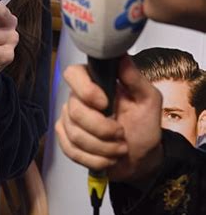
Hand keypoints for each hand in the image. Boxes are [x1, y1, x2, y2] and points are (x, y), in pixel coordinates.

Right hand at [55, 56, 163, 182]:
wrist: (141, 157)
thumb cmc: (144, 125)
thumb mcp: (148, 100)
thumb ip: (135, 78)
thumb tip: (121, 56)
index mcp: (94, 82)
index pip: (73, 74)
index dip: (85, 90)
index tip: (105, 103)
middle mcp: (77, 98)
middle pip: (74, 111)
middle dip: (102, 129)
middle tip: (121, 134)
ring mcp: (68, 120)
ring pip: (74, 134)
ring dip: (103, 148)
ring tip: (120, 148)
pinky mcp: (66, 140)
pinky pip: (71, 151)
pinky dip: (95, 159)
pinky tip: (108, 158)